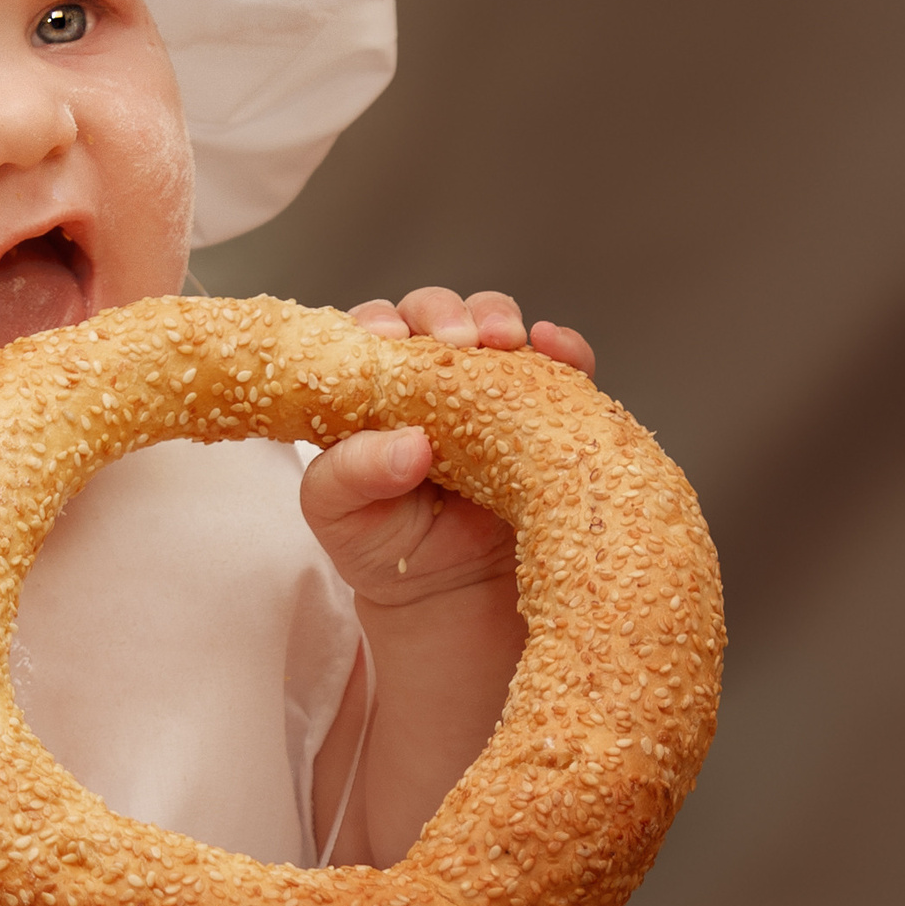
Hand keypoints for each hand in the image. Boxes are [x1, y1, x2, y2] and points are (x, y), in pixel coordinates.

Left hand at [302, 287, 594, 607]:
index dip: (378, 322)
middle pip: (435, 315)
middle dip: (446, 314)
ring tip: (506, 340)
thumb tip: (408, 444)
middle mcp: (429, 376)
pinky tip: (560, 351)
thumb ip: (349, 476)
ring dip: (501, 319)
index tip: (390, 337)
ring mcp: (489, 388)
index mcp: (369, 389)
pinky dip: (566, 352)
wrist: (447, 592)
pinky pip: (560, 369)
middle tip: (458, 338)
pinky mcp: (542, 411)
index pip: (368, 333)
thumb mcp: (338, 515)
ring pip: (496, 328)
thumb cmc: (378, 542)